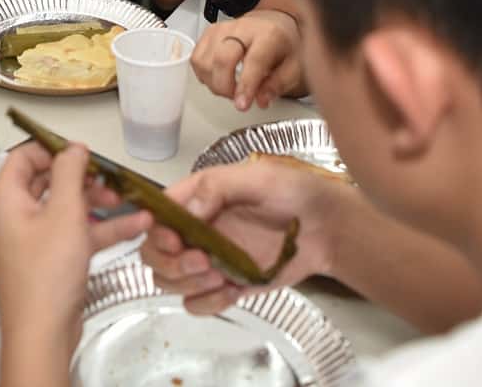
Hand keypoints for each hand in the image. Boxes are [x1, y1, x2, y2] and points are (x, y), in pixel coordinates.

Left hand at [0, 143, 151, 372]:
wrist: (43, 333)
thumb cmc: (44, 279)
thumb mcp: (64, 213)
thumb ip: (69, 173)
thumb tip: (72, 148)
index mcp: (7, 199)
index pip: (24, 157)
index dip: (53, 149)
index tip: (81, 151)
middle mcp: (15, 217)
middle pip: (48, 182)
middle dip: (82, 178)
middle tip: (106, 177)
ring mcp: (32, 240)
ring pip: (66, 209)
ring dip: (97, 203)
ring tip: (125, 202)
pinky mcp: (49, 261)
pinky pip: (75, 234)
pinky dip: (100, 230)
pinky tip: (132, 228)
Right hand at [139, 158, 339, 313]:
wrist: (327, 229)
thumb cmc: (294, 193)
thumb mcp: (258, 178)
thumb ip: (218, 187)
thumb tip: (187, 212)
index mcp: (197, 198)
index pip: (157, 216)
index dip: (156, 232)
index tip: (174, 241)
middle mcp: (196, 230)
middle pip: (154, 254)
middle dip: (171, 263)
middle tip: (203, 263)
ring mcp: (209, 260)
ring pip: (170, 281)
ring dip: (187, 283)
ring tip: (220, 276)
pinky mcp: (225, 284)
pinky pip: (197, 303)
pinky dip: (207, 302)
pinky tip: (231, 290)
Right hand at [193, 9, 305, 109]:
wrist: (274, 22)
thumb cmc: (283, 44)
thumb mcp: (294, 66)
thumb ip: (279, 84)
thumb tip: (261, 100)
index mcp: (269, 35)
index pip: (253, 61)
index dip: (245, 86)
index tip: (242, 105)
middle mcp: (243, 28)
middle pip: (222, 58)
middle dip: (224, 86)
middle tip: (236, 98)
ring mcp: (222, 28)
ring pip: (204, 60)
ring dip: (213, 83)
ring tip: (229, 87)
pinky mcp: (209, 33)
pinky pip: (196, 58)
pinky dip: (203, 74)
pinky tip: (218, 77)